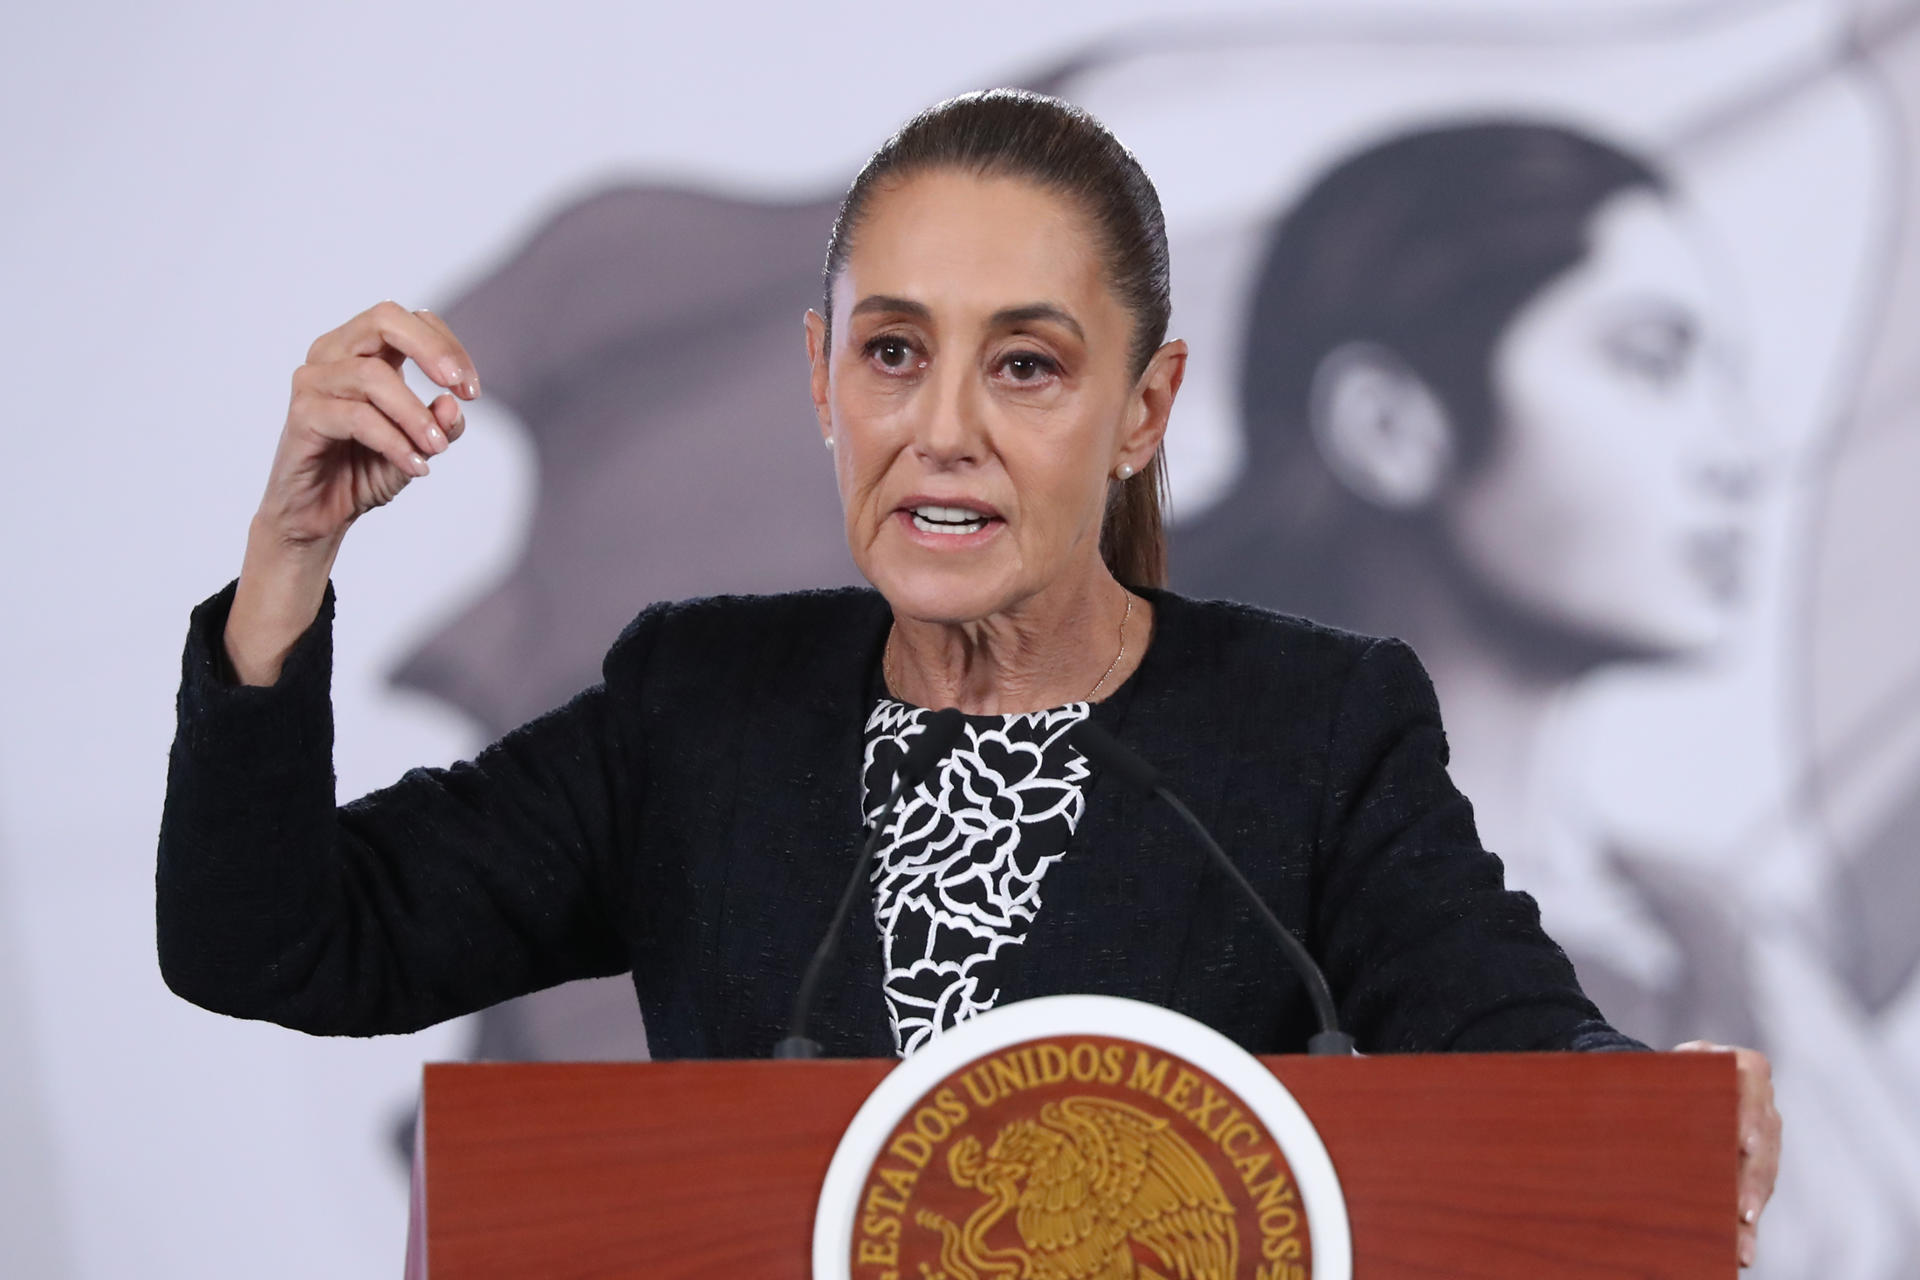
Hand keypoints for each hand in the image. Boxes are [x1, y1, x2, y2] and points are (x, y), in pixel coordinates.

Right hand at [225, 302, 479, 683]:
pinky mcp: (299, 425)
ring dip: (415, 416)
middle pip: (385, 318)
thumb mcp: (413, 453)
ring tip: (434, 454)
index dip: (447, 344)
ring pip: (373, 376)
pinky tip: (417, 470)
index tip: (475, 389)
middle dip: (435, 350)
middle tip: (468, 390)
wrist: (310, 531)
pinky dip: (392, 440)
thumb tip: (458, 411)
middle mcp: (329, 360)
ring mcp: (309, 388)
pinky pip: (350, 415)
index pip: (408, 320)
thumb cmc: (360, 482)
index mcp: (360, 356)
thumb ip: (437, 427)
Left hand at [1675, 1040, 1779, 1268]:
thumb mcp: (1664, 1065)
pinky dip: (1747, 1228)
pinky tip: (1741, 1253)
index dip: (1748, 1114)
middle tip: (1742, 1206)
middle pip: (1762, 1139)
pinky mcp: (1759, 1167)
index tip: (1741, 1143)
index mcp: (1740, 1066)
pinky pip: (1756, 1198)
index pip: (1752, 1083)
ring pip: (1765, 1172)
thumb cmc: (1664, 1073)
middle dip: (1752, 1176)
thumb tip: (1614, 1084)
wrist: (1672, 1085)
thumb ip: (1659, 1071)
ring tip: (1740, 1235)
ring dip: (1752, 1206)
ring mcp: (1765, 1135)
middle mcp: (1760, 1101)